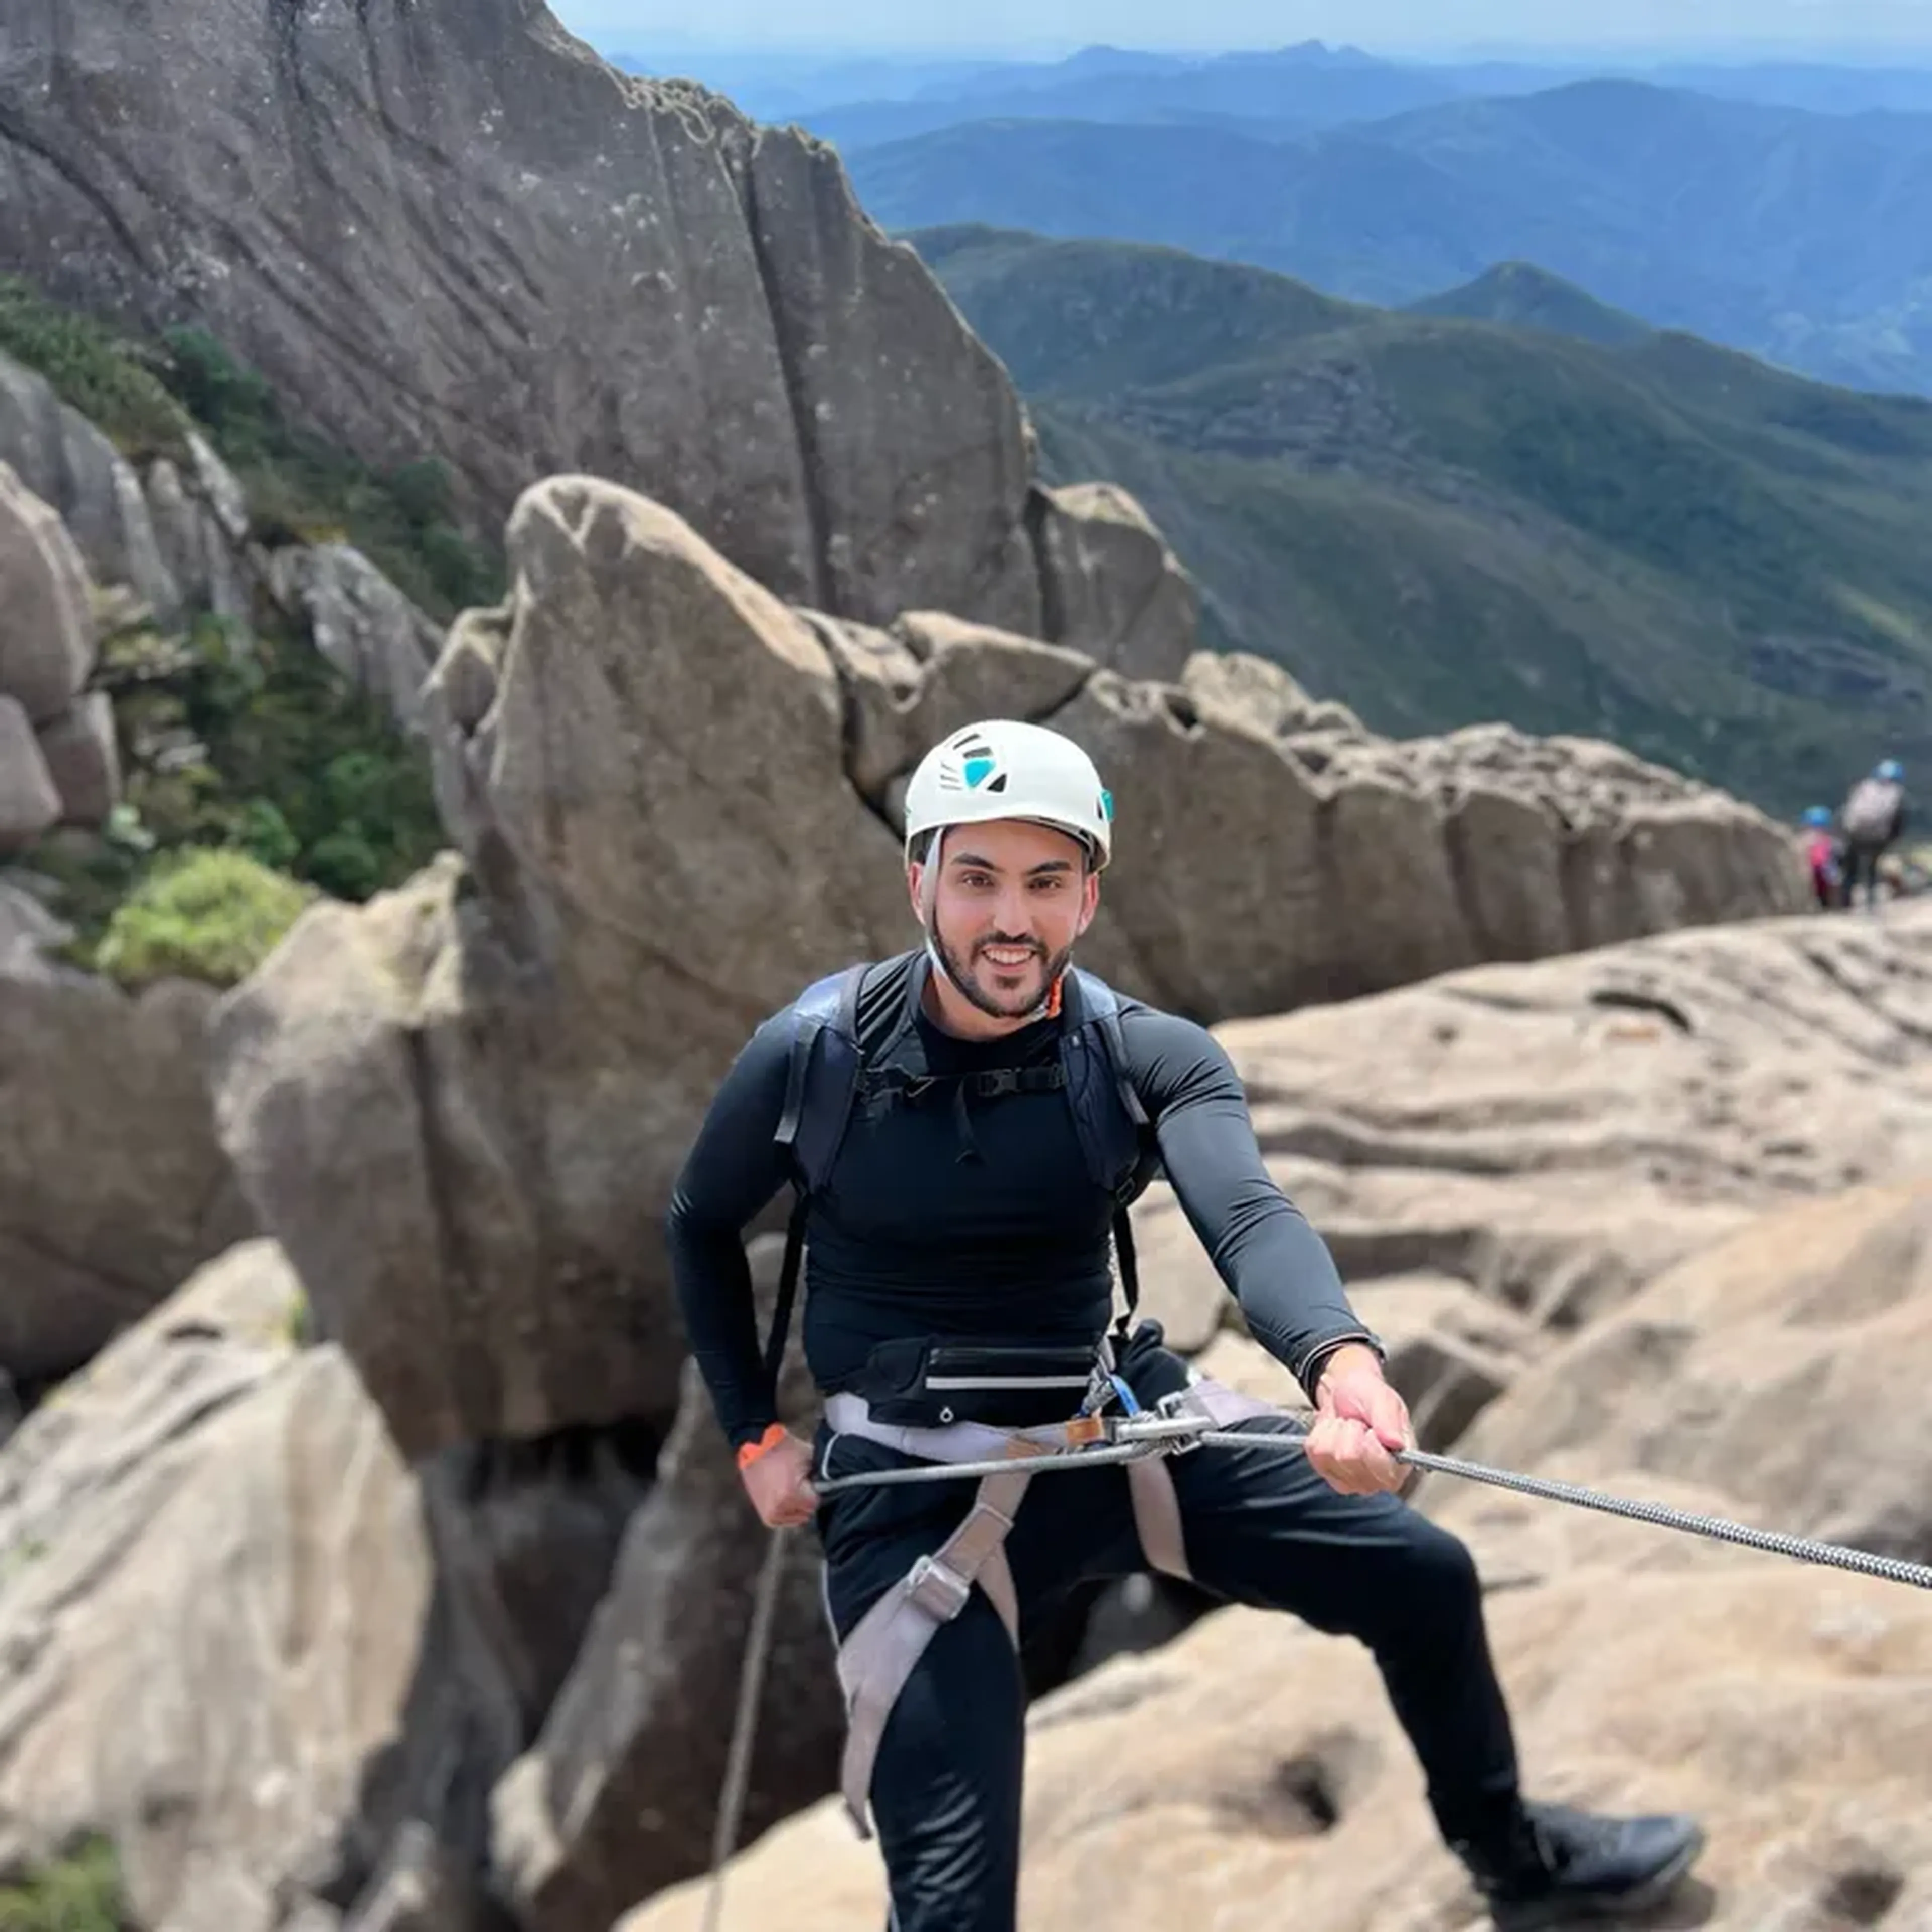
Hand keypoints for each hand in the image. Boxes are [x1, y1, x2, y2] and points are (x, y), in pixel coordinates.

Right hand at [740, 1429, 818, 1527]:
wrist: (755, 1446)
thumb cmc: (784, 1449)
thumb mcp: (807, 1457)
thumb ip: (821, 1474)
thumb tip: (830, 1486)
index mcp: (791, 1495)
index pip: (816, 1502)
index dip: (815, 1490)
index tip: (809, 1480)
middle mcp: (780, 1508)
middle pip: (806, 1512)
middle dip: (806, 1499)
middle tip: (799, 1483)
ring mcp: (771, 1514)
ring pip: (797, 1518)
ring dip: (797, 1507)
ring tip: (790, 1488)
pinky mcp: (766, 1516)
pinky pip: (785, 1521)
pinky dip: (788, 1512)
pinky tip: (786, 1497)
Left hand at [1304, 1345, 1414, 1496]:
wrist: (1342, 1393)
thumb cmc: (1367, 1396)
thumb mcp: (1382, 1399)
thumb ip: (1389, 1420)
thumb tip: (1396, 1443)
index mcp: (1401, 1463)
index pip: (1382, 1468)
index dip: (1369, 1443)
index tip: (1370, 1428)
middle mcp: (1379, 1479)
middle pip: (1348, 1458)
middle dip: (1349, 1431)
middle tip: (1357, 1423)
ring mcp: (1353, 1481)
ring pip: (1329, 1455)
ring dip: (1334, 1431)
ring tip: (1346, 1426)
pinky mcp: (1329, 1475)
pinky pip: (1315, 1453)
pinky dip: (1320, 1435)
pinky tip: (1334, 1432)